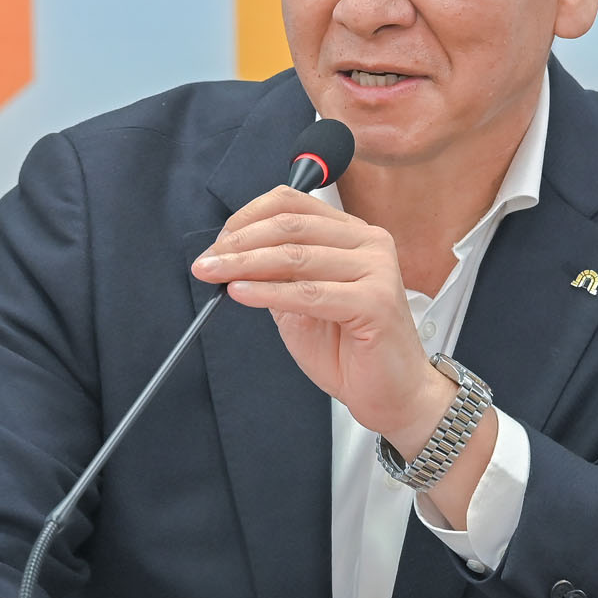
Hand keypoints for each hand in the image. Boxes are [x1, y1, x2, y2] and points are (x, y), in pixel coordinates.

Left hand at [192, 186, 449, 450]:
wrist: (391, 393)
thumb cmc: (349, 348)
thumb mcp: (301, 301)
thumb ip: (275, 272)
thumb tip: (228, 253)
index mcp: (353, 234)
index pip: (294, 204)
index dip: (248, 217)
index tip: (218, 242)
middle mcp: (369, 242)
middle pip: (291, 226)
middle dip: (239, 242)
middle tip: (206, 261)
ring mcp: (377, 269)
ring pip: (296, 256)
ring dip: (245, 264)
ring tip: (214, 274)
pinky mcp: (376, 302)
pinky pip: (309, 293)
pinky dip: (269, 292)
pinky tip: (241, 293)